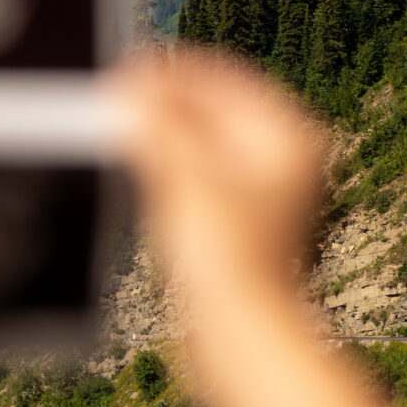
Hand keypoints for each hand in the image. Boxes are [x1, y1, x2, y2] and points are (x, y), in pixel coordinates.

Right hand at [112, 46, 331, 298]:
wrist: (239, 335)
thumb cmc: (226, 258)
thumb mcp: (184, 173)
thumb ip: (157, 121)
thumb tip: (135, 86)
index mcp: (289, 134)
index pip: (225, 77)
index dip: (172, 71)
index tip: (127, 70)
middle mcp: (286, 159)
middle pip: (216, 109)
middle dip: (166, 103)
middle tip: (118, 98)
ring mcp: (267, 192)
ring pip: (206, 143)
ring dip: (165, 134)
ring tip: (123, 128)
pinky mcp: (244, 223)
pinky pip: (202, 175)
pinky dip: (172, 166)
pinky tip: (141, 168)